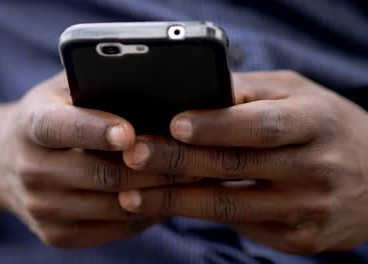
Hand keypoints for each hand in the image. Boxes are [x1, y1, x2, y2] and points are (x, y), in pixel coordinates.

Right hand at [0, 73, 192, 247]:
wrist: (4, 163)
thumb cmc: (51, 117)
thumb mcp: (62, 90)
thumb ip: (96, 82)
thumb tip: (153, 82)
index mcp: (31, 124)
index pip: (62, 127)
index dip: (96, 129)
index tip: (130, 132)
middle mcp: (30, 169)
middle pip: (100, 173)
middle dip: (151, 166)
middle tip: (192, 157)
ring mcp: (40, 207)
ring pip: (112, 206)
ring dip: (155, 193)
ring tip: (188, 178)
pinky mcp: (54, 234)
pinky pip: (110, 230)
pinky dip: (142, 216)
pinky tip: (162, 199)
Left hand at [119, 71, 367, 253]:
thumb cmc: (326, 125)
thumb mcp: (299, 95)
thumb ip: (250, 93)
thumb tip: (194, 92)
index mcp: (315, 122)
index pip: (261, 125)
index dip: (216, 125)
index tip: (173, 124)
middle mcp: (315, 169)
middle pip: (236, 167)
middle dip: (177, 163)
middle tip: (133, 157)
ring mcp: (309, 209)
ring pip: (231, 206)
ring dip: (176, 201)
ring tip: (133, 196)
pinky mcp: (301, 239)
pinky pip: (242, 227)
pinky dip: (200, 216)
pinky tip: (169, 207)